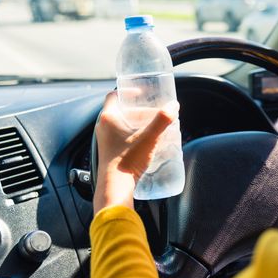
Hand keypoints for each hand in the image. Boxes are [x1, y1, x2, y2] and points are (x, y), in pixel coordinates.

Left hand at [93, 91, 173, 213]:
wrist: (115, 186)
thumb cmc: (127, 160)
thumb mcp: (149, 137)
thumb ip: (162, 120)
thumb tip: (173, 106)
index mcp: (108, 117)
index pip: (114, 95)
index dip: (128, 91)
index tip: (141, 93)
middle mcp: (103, 126)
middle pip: (121, 109)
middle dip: (138, 109)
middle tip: (153, 111)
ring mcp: (105, 139)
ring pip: (121, 123)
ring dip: (137, 122)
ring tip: (153, 125)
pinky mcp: (109, 150)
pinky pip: (121, 135)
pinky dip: (133, 133)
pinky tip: (146, 140)